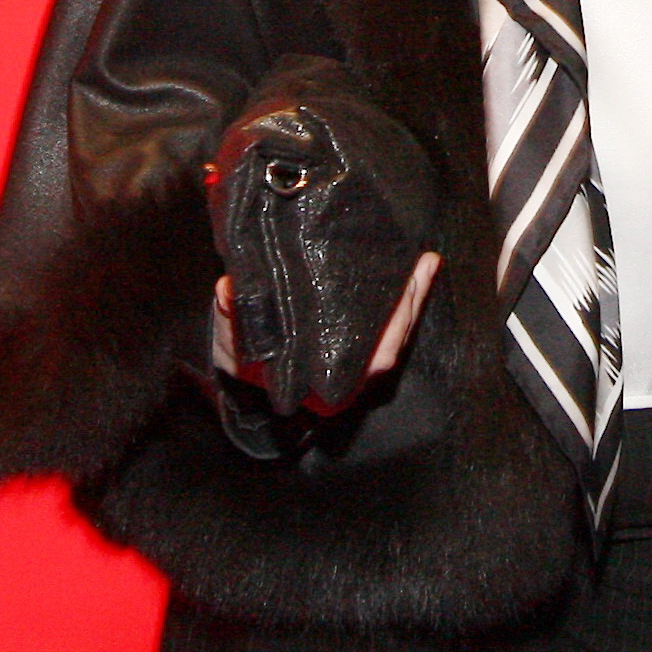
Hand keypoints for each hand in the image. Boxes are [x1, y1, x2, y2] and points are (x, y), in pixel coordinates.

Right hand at [215, 252, 440, 377]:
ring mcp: (355, 369)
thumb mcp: (231, 345)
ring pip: (394, 336)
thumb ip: (231, 320)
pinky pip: (385, 329)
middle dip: (411, 303)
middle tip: (424, 265)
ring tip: (424, 263)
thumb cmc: (239, 363)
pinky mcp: (355, 350)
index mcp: (327, 389)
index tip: (405, 290)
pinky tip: (407, 275)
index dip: (393, 327)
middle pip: (393, 343)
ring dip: (411, 299)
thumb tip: (227, 289)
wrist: (239, 373)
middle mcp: (348, 382)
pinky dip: (398, 303)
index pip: (373, 359)